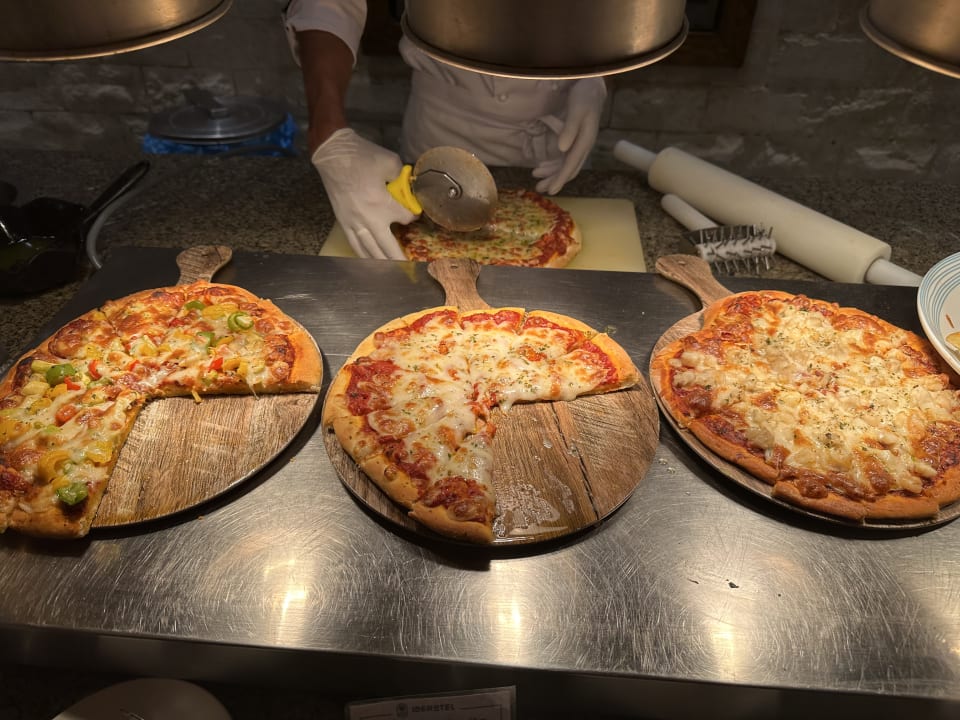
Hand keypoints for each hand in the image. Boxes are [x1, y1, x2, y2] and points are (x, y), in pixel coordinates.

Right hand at [311, 128, 416, 259]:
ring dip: (383, 263)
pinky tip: (370, 262)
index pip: (405, 219)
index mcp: (383, 205)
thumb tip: (408, 187)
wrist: (333, 155)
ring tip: (393, 272)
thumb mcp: (391, 162)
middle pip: (389, 247)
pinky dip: (364, 255)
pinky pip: (355, 245)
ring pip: (371, 251)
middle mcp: (370, 220)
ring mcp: (354, 224)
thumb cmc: (363, 156)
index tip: (413, 213)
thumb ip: (402, 179)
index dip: (412, 216)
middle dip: (400, 259)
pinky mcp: (343, 223)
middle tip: (409, 270)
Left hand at [532, 78, 606, 194]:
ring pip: (565, 164)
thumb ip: (570, 128)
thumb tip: (562, 148)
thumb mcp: (577, 110)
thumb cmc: (584, 97)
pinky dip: (553, 163)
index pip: (571, 165)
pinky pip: (563, 156)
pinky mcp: (573, 140)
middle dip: (554, 180)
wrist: (592, 87)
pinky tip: (541, 165)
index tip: (551, 191)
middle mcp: (583, 146)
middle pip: (568, 168)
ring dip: (551, 172)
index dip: (561, 178)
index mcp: (585, 141)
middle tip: (539, 189)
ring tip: (536, 178)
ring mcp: (578, 144)